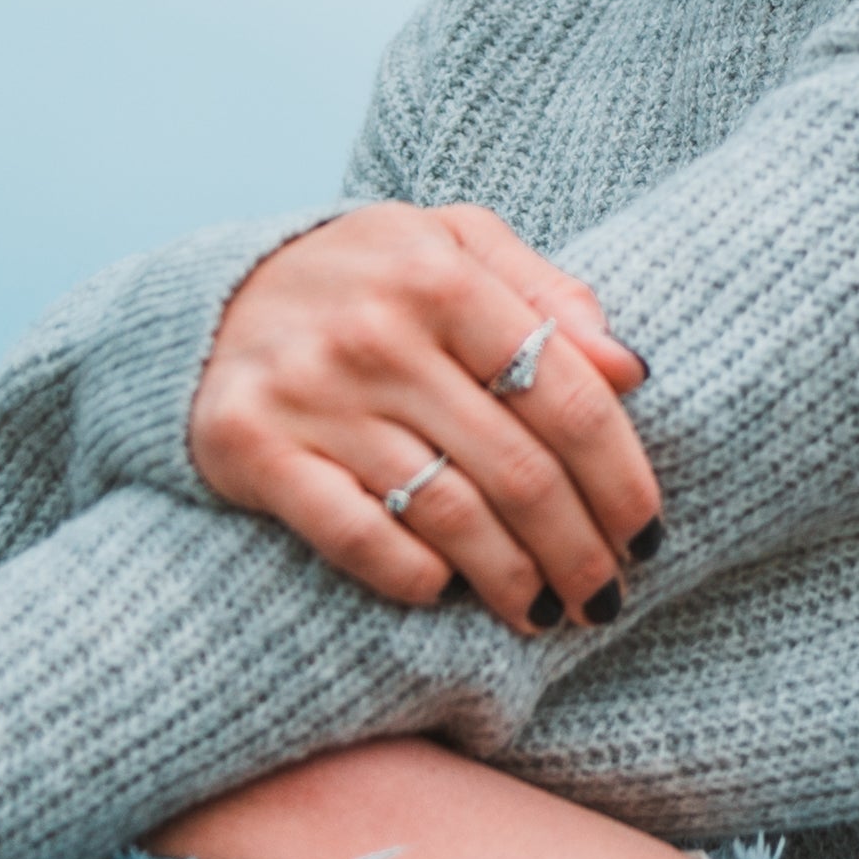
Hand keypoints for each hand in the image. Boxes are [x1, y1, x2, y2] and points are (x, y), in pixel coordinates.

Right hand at [195, 203, 661, 630]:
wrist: (212, 298)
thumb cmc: (370, 279)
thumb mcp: (457, 247)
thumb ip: (546, 295)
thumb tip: (630, 371)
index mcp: (443, 275)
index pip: (568, 397)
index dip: (622, 477)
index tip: (647, 531)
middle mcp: (378, 332)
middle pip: (519, 470)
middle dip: (580, 549)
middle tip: (607, 595)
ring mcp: (313, 394)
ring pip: (450, 515)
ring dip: (512, 579)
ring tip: (545, 611)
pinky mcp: (253, 449)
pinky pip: (358, 537)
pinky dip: (414, 576)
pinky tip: (445, 591)